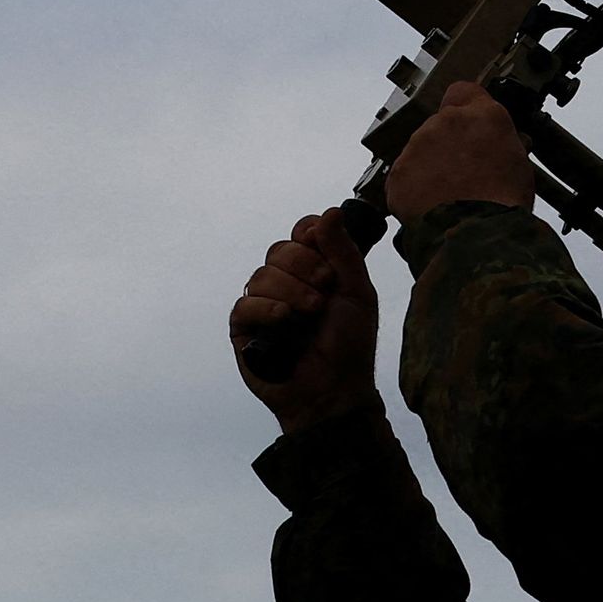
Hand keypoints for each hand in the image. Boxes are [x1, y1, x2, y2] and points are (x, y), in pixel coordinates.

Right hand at [231, 207, 380, 431]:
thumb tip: (330, 211)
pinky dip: (267, 309)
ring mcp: (263, 304)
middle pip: (280, 250)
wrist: (334, 390)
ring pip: (262, 274)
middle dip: (305, 266)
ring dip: (290, 291)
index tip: (327, 254)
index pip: (301, 233)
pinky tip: (284, 320)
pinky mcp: (245, 328)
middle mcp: (286, 282)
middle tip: (326, 290)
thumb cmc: (350, 345)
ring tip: (310, 314)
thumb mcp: (357, 293)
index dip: (310, 236)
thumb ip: (344, 251)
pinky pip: (246, 304)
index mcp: (313, 270)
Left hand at [382, 79, 536, 221]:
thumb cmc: (505, 205)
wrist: (477, 238)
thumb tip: (498, 144)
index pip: (465, 92)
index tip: (470, 125)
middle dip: (449, 145)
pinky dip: (414, 190)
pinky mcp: (398, 173)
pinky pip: (404, 177)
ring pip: (420, 151)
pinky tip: (432, 207)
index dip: (467, 109)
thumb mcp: (520, 164)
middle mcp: (446, 122)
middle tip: (465, 174)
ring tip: (450, 196)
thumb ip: (503, 143)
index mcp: (482, 115)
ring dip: (431, 167)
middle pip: (441, 126)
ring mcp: (418, 146)